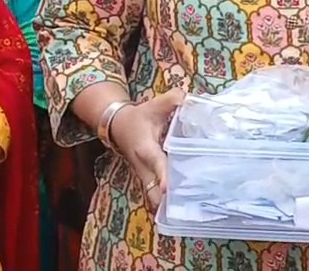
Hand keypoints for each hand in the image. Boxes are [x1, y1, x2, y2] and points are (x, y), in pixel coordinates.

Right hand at [109, 87, 184, 212]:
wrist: (118, 127)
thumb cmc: (138, 117)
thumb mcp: (153, 106)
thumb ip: (172, 100)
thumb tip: (187, 98)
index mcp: (145, 149)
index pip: (155, 163)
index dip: (161, 175)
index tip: (167, 189)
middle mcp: (143, 167)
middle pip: (153, 192)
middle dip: (167, 202)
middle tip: (188, 207)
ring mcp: (144, 177)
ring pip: (153, 198)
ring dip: (167, 205)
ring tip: (191, 211)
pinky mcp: (147, 180)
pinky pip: (156, 196)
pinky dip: (167, 202)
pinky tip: (186, 206)